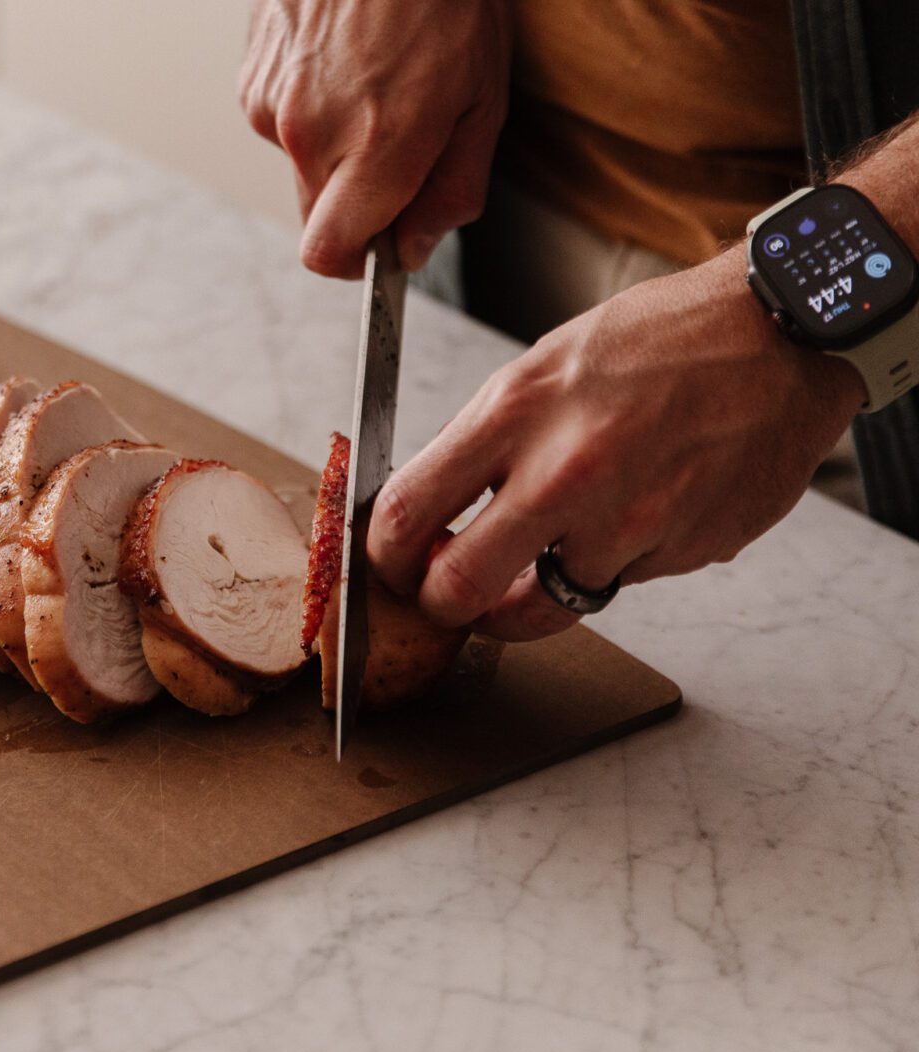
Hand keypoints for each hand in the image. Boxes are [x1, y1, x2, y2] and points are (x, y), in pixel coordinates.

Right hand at [238, 0, 510, 276]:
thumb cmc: (445, 0)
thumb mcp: (484, 99)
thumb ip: (452, 190)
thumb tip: (413, 249)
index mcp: (376, 145)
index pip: (329, 255)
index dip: (357, 264)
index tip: (380, 248)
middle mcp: (311, 131)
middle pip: (319, 217)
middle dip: (357, 201)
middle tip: (400, 144)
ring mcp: (271, 102)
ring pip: (300, 167)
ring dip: (335, 149)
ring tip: (375, 83)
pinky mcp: (252, 76)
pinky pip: (280, 123)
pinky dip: (311, 108)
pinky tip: (344, 64)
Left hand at [366, 248, 867, 640]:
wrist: (780, 334)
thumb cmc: (658, 342)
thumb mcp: (541, 369)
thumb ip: (482, 445)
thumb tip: (427, 514)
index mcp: (513, 414)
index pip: (406, 514)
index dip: (383, 560)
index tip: (390, 567)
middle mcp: (565, 474)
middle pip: (460, 590)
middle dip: (445, 606)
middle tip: (453, 596)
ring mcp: (629, 522)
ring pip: (550, 600)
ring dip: (549, 579)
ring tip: (581, 521)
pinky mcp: (683, 552)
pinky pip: (623, 585)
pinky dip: (621, 562)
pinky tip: (647, 504)